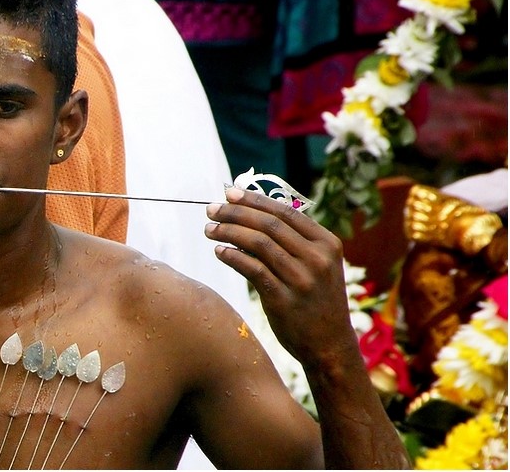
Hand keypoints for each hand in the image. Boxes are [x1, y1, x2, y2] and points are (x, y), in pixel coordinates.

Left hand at [205, 187, 354, 365]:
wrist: (330, 346)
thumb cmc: (317, 301)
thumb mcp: (318, 266)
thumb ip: (294, 241)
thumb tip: (252, 211)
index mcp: (327, 244)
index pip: (286, 212)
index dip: (254, 200)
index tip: (229, 193)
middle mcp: (317, 258)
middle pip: (269, 224)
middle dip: (235, 213)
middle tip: (211, 210)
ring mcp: (302, 279)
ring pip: (258, 243)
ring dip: (229, 232)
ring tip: (210, 229)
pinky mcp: (284, 299)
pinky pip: (252, 269)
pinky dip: (233, 256)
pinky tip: (220, 252)